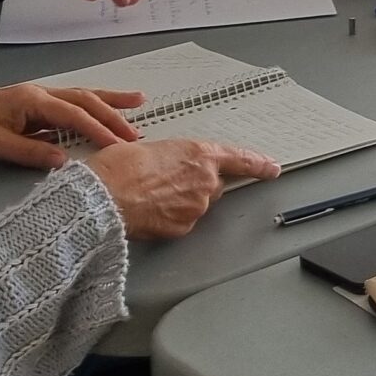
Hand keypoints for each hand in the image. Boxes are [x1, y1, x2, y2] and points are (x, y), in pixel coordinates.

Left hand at [0, 84, 146, 170]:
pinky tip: (98, 114)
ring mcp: (33, 99)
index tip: (122, 146)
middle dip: (113, 114)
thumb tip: (66, 161)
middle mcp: (37, 94)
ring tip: (136, 102)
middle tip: (139, 130)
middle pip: (84, 100)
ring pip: (78, 98)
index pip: (75, 115)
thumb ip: (30, 153)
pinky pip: (66, 108)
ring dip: (107, 103)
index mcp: (32, 99)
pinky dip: (87, 111)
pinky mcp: (28, 108)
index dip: (100, 130)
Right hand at [84, 137, 276, 239]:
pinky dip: (169, 217)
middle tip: (164, 180)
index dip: (259, 164)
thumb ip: (173, 158)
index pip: (240, 159)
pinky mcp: (183, 227)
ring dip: (180, 200)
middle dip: (195, 183)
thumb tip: (171, 166)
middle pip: (213, 185)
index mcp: (200, 154)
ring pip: (197, 204)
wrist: (103, 196)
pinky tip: (149, 210)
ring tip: (148, 194)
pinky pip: (182, 221)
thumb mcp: (150, 148)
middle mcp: (205, 182)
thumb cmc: (119, 167)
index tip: (272, 168)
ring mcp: (196, 207)